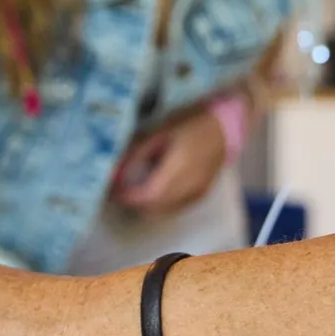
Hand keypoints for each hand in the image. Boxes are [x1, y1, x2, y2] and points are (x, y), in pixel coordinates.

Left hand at [112, 108, 226, 215]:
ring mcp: (197, 193)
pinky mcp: (200, 195)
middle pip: (154, 207)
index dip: (127, 197)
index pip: (147, 195)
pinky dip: (159, 205)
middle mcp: (190, 185)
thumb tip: (114, 172)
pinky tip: (151, 192)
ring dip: (145, 206)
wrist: (224, 127)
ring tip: (131, 191)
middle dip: (133, 203)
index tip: (111, 191)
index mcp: (179, 168)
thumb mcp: (159, 132)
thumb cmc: (189, 124)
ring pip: (164, 211)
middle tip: (117, 191)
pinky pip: (175, 208)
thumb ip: (136, 153)